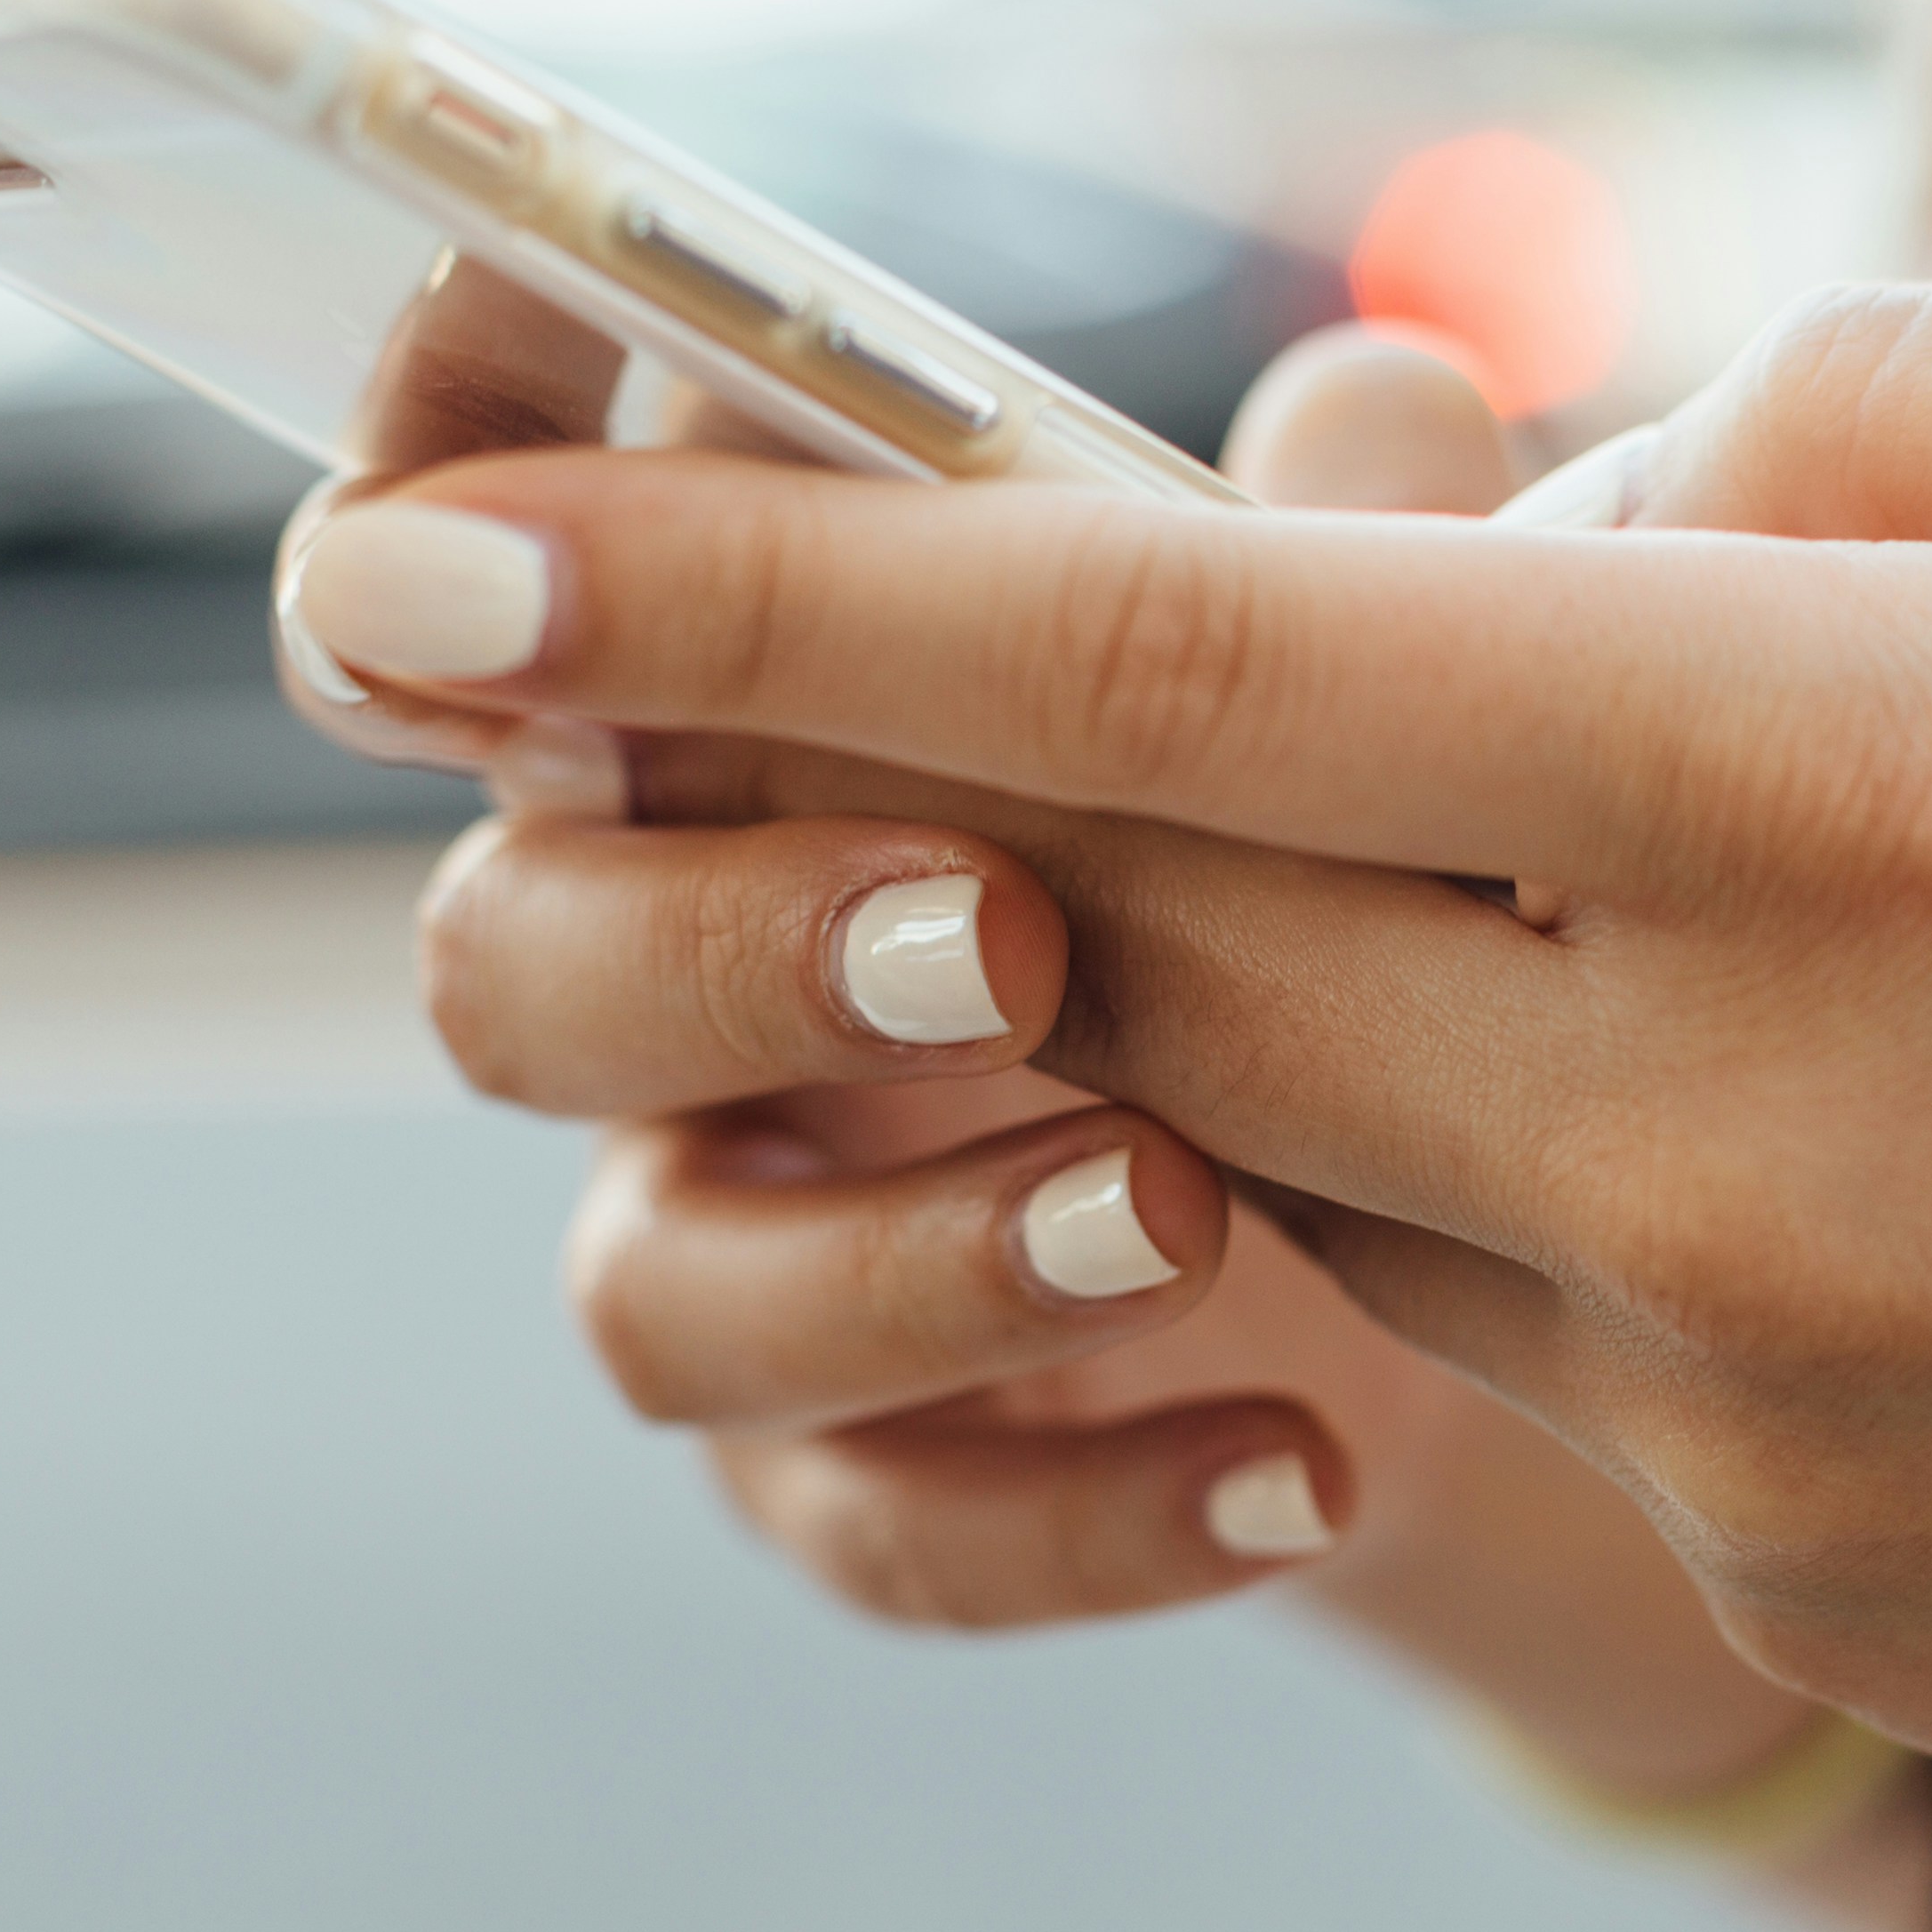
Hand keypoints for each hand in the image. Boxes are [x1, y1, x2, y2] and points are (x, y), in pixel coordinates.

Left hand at [284, 284, 1931, 1825]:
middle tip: (911, 682)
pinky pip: (1533, 1329)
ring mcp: (1743, 1402)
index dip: (750, 597)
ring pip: (1316, 1138)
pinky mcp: (1794, 1578)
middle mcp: (1727, 1121)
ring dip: (1333, 973)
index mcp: (1858, 778)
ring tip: (1668, 879)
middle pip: (1139, 926)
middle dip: (961, 790)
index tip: (411, 570)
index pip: (1163, 663)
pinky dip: (1573, 1172)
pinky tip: (1880, 1136)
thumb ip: (1870, 409)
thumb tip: (1517, 495)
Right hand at [329, 325, 1836, 1805]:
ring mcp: (748, 1237)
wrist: (1508, 1237)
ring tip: (1189, 1213)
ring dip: (905, 1257)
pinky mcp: (862, 1466)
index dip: (423, 519)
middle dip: (723, 943)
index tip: (491, 505)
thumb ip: (1355, 540)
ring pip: (656, 1291)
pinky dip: (1081, 1514)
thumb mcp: (1389, 682)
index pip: (470, 593)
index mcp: (728, 718)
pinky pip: (873, 1526)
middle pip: (509, 964)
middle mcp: (672, 971)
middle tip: (1008, 933)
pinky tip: (1303, 1469)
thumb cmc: (1365, 858)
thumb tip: (1389, 405)